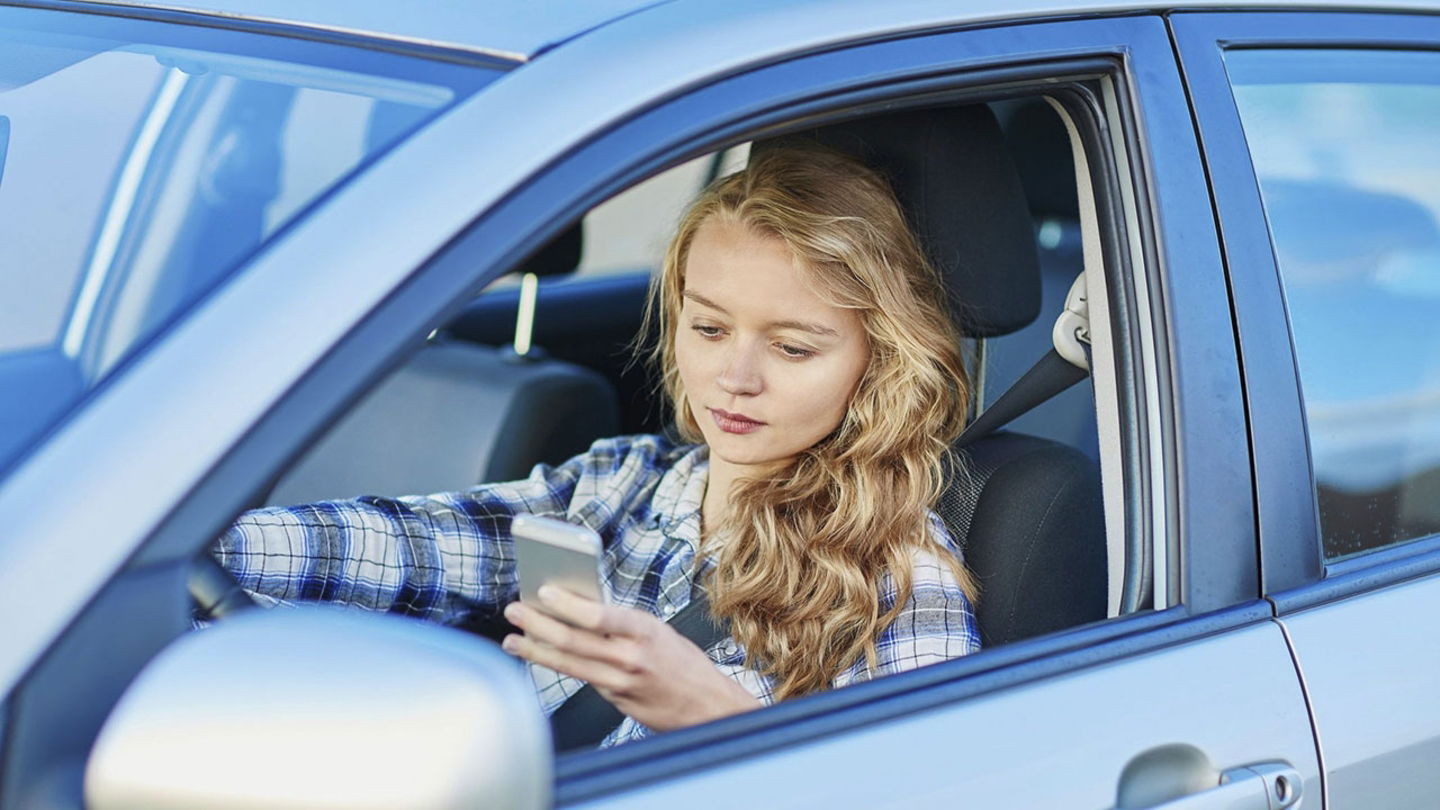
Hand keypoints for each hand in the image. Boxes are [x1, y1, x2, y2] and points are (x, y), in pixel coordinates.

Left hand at [501, 586, 760, 731]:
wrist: (709, 707)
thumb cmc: (685, 664)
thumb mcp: (659, 631)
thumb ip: (623, 623)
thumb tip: (581, 607)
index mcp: (645, 631)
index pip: (599, 615)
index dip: (567, 604)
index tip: (543, 592)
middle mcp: (631, 657)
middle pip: (573, 641)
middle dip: (537, 625)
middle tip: (515, 611)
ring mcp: (621, 683)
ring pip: (569, 664)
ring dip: (536, 651)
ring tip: (513, 640)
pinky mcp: (616, 701)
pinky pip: (583, 679)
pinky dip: (560, 665)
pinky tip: (542, 657)